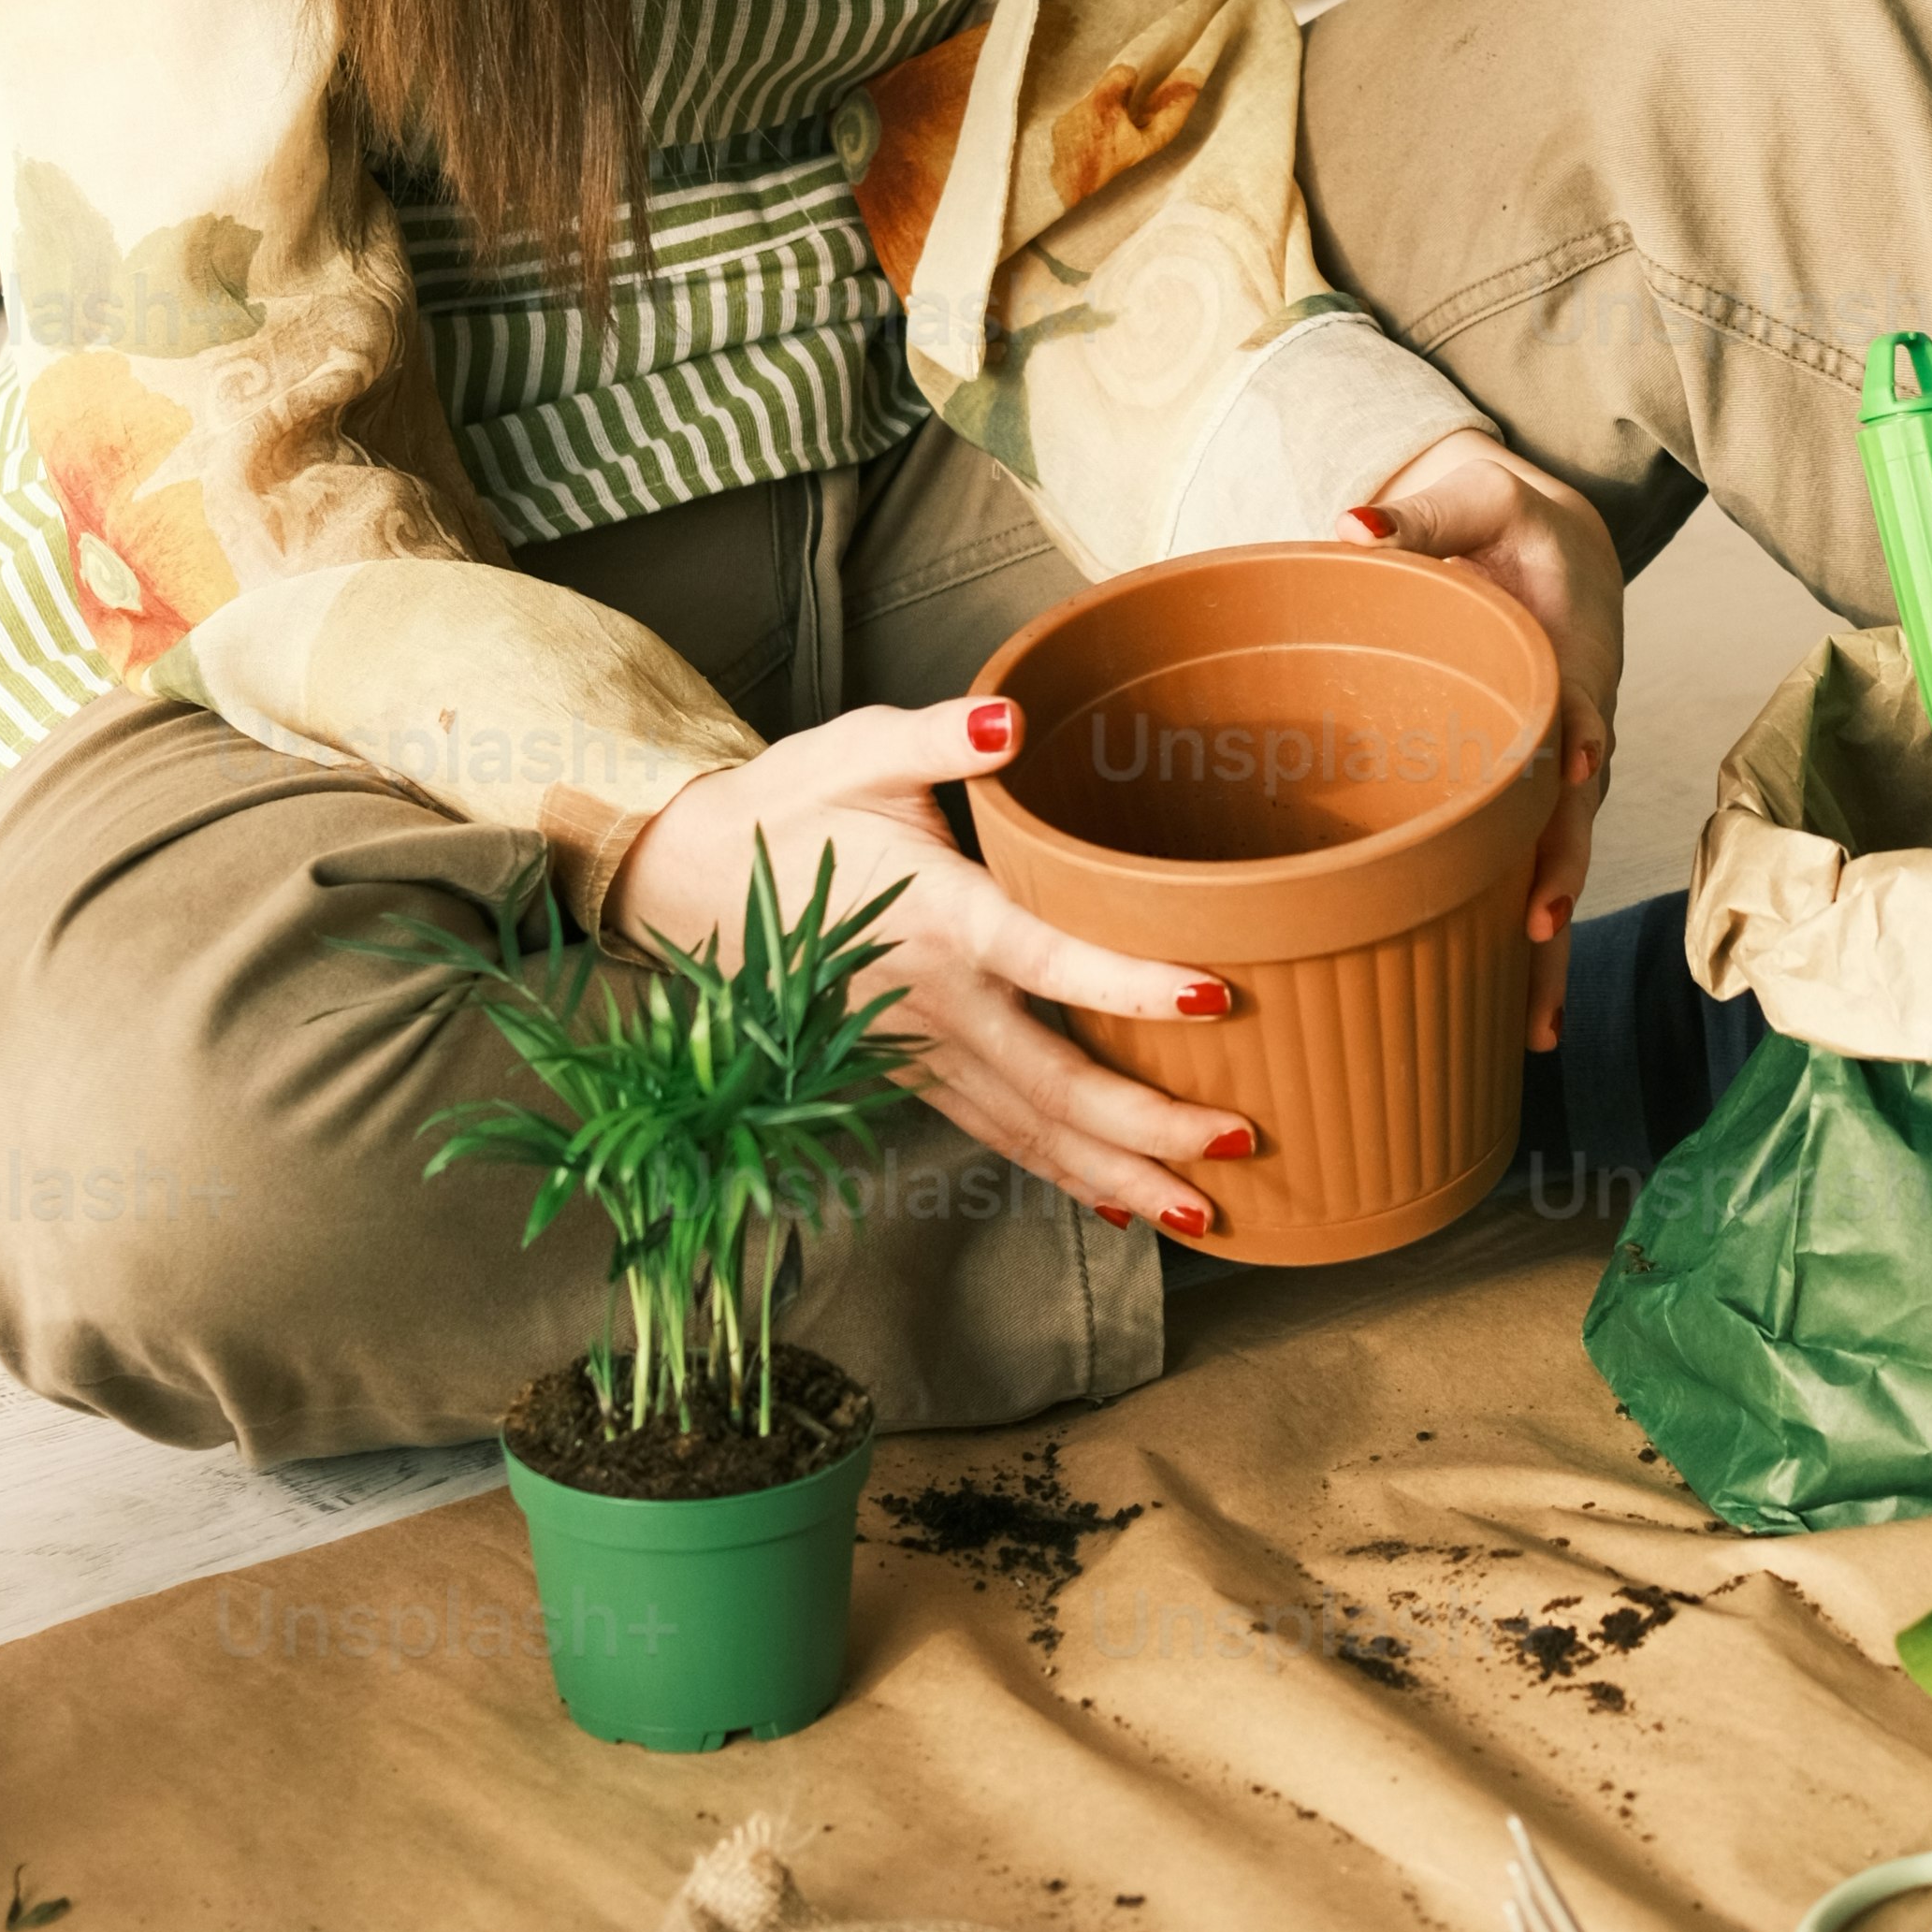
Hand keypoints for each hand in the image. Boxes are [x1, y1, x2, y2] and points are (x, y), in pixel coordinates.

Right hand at [606, 700, 1249, 1237]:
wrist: (689, 884)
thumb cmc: (790, 809)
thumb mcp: (859, 751)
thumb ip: (941, 737)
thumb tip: (1011, 721)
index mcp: (938, 917)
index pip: (1049, 959)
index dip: (1132, 986)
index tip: (1217, 999)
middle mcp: (934, 1001)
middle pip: (1055, 1084)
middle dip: (1151, 1125)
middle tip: (1242, 1139)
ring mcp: (920, 1050)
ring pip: (1030, 1132)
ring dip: (1118, 1175)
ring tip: (1203, 1210)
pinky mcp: (910, 1072)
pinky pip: (996, 1136)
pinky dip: (1060, 1175)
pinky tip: (1118, 1204)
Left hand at [1343, 437, 1624, 1046]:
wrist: (1550, 547)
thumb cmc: (1505, 524)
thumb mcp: (1474, 500)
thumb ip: (1420, 517)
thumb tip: (1350, 525)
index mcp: (1569, 659)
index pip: (1578, 705)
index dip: (1576, 739)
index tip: (1578, 763)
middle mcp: (1574, 735)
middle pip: (1571, 820)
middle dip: (1558, 879)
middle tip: (1537, 934)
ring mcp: (1553, 782)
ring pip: (1554, 873)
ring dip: (1544, 953)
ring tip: (1528, 1032)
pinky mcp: (1524, 808)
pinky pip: (1524, 879)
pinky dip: (1518, 950)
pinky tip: (1501, 1022)